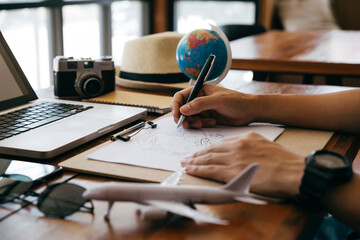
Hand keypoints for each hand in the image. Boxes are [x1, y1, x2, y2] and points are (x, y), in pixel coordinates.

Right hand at [171, 84, 257, 128]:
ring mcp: (204, 109)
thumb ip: (200, 104)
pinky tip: (212, 123)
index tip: (176, 115)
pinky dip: (202, 125)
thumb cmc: (237, 101)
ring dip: (193, 122)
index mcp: (200, 89)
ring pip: (190, 118)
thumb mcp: (218, 101)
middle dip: (184, 117)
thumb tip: (183, 109)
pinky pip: (198, 123)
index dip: (176, 106)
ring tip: (202, 124)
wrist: (250, 111)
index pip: (181, 96)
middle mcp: (200, 98)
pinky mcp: (208, 118)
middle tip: (186, 125)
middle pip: (183, 109)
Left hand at [181, 132, 304, 198]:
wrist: (294, 171)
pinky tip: (190, 169)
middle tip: (187, 157)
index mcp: (246, 138)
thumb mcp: (266, 146)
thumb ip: (251, 148)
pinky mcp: (233, 171)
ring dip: (194, 161)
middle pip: (212, 149)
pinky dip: (198, 169)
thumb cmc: (285, 162)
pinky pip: (210, 170)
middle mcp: (237, 145)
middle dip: (197, 154)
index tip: (202, 152)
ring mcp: (234, 157)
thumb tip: (242, 155)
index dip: (209, 148)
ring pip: (208, 158)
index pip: (222, 143)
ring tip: (185, 163)